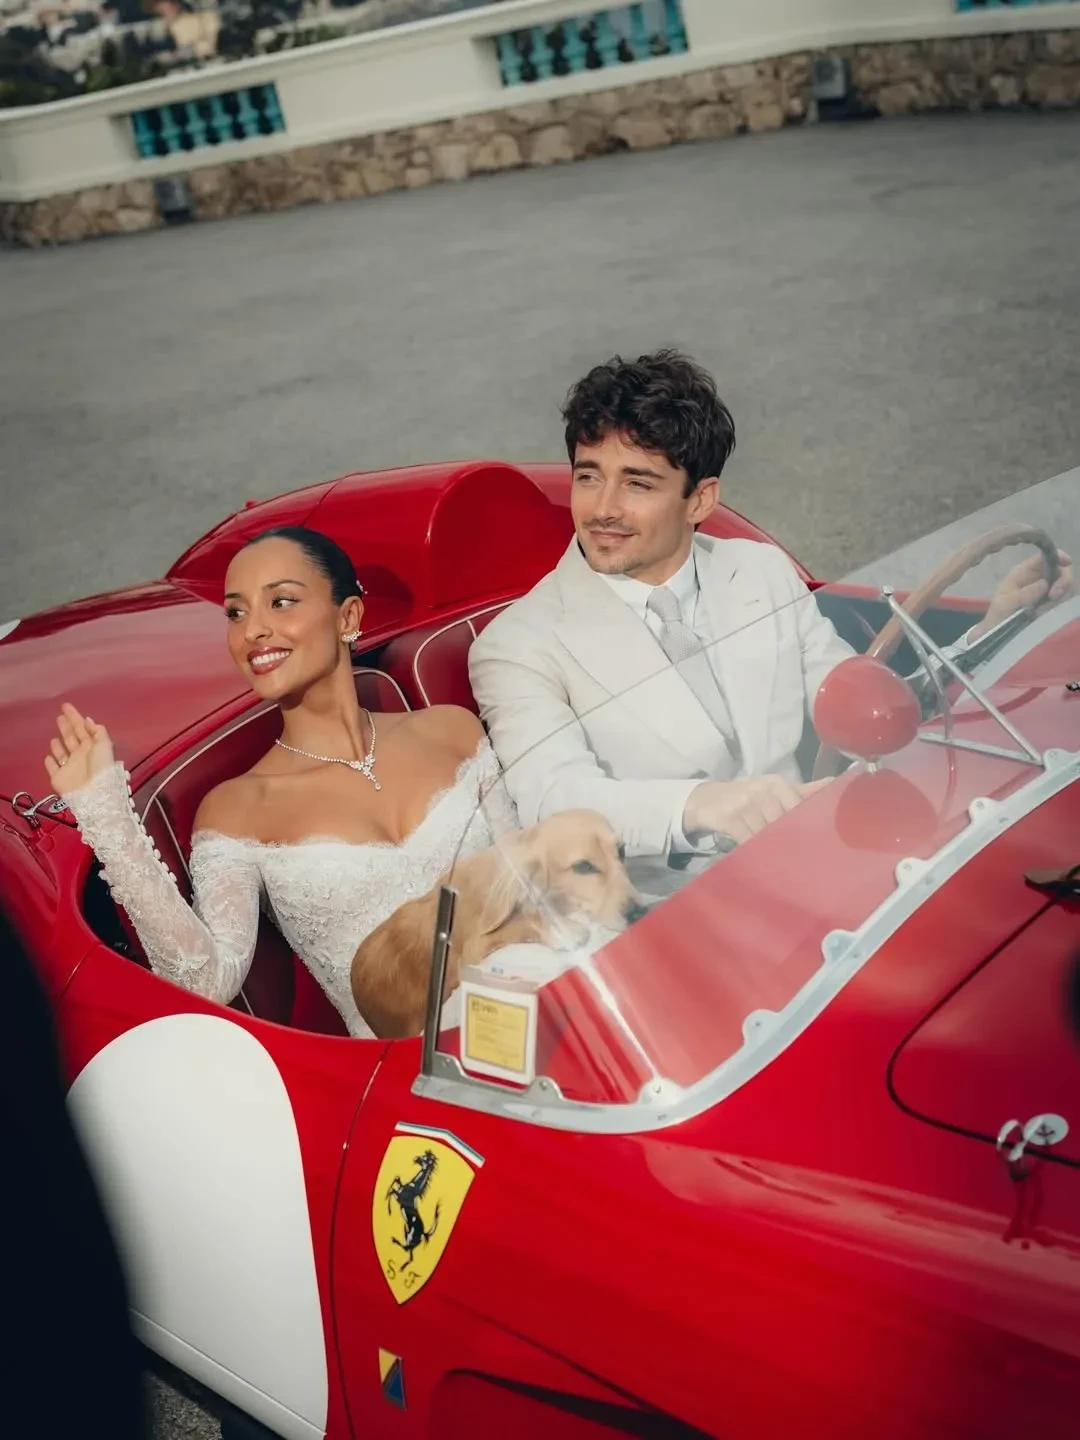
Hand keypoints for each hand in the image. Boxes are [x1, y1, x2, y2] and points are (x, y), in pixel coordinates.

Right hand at [44, 703, 114, 796]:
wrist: (93, 793)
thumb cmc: (100, 767)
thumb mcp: (104, 744)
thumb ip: (97, 731)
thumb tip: (88, 720)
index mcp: (92, 747)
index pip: (82, 728)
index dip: (75, 717)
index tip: (66, 706)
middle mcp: (80, 755)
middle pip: (72, 738)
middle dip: (66, 727)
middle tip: (60, 716)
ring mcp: (69, 767)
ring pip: (62, 752)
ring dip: (58, 745)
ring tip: (54, 736)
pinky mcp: (59, 777)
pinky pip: (53, 768)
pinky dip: (50, 762)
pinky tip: (48, 756)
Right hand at [682, 775, 832, 846]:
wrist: (705, 800)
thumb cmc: (746, 797)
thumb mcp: (773, 790)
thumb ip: (803, 790)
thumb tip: (834, 783)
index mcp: (776, 783)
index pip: (797, 806)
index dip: (804, 826)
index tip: (812, 843)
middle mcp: (762, 790)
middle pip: (783, 821)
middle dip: (788, 839)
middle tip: (797, 857)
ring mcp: (744, 803)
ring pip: (765, 831)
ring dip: (771, 846)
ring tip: (778, 859)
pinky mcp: (728, 817)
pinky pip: (747, 838)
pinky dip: (752, 847)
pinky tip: (757, 855)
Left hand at [970, 548, 1073, 640]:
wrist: (997, 633)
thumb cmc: (998, 615)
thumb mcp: (1005, 604)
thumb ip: (1023, 594)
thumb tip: (1044, 584)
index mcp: (1024, 572)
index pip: (1044, 556)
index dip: (1058, 555)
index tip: (1066, 563)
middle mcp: (1037, 578)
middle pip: (1060, 570)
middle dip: (1062, 581)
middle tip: (1054, 596)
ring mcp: (1045, 591)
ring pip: (1065, 585)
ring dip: (1060, 595)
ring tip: (1043, 610)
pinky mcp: (1050, 603)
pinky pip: (1063, 599)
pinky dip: (1058, 605)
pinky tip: (1045, 613)